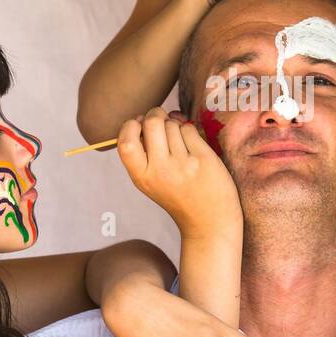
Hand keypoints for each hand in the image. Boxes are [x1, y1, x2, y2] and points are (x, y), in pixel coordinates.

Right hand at [116, 106, 241, 238]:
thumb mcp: (151, 181)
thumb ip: (142, 153)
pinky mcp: (202, 158)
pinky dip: (189, 132)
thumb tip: (143, 116)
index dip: (130, 126)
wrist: (209, 221)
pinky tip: (192, 147)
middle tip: (162, 121)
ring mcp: (182, 164)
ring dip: (175, 126)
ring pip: (173, 124)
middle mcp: (160, 170)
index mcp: (141, 177)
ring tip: (180, 144)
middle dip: (157, 115)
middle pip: (152, 123)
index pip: (126, 142)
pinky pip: (189, 129)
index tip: (139, 126)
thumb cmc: (179, 195)